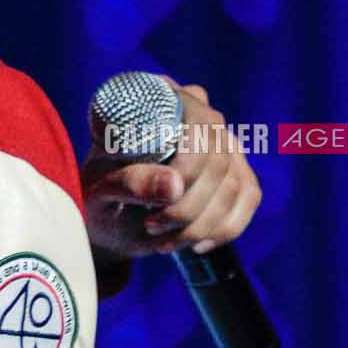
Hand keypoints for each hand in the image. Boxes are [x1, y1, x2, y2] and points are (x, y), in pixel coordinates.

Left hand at [81, 79, 261, 262]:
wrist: (109, 222)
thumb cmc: (97, 198)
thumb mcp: (100, 192)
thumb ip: (130, 184)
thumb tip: (175, 185)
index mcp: (161, 102)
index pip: (198, 124)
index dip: (189, 167)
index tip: (155, 210)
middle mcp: (198, 114)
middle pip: (219, 160)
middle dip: (189, 206)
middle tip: (151, 226)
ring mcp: (221, 141)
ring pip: (236, 184)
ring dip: (201, 224)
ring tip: (162, 240)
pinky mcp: (235, 170)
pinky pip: (249, 196)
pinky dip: (223, 229)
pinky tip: (195, 244)